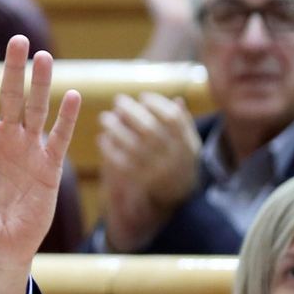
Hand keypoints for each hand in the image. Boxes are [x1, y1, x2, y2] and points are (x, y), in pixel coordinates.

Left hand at [0, 37, 79, 293]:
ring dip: (41, 84)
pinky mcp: (48, 167)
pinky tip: (70, 95)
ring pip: (36, 109)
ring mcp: (28, 150)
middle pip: (11, 96)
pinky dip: (65, 118)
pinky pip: (58, 137)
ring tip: (43, 57)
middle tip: (18, 39)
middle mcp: (5, 139)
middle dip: (14, 69)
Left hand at [96, 93, 200, 253]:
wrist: (177, 197)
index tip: (142, 96)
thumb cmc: (181, 161)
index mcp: (186, 144)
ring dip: (115, 128)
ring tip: (105, 118)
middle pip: (150, 129)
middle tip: (118, 101)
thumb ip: (183, 122)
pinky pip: (120, 162)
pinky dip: (109, 148)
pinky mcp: (137, 180)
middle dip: (131, 111)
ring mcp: (154, 170)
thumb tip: (176, 100)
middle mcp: (171, 157)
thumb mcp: (190, 143)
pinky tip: (103, 139)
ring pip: (132, 145)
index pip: (172, 118)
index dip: (156, 104)